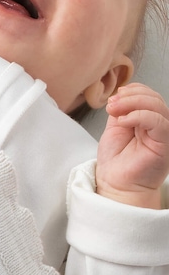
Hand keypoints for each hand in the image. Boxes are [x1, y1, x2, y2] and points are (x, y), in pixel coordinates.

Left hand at [96, 83, 168, 208]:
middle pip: (154, 98)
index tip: (113, 98)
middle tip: (112, 105)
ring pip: (157, 106)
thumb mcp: (114, 128)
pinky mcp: (164, 144)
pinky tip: (123, 121)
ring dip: (132, 103)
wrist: (115, 184)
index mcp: (148, 120)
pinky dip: (139, 116)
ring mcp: (163, 134)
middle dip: (130, 96)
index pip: (148, 95)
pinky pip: (158, 122)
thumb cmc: (116, 162)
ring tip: (115, 111)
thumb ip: (121, 111)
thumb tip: (121, 95)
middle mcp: (159, 125)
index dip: (132, 90)